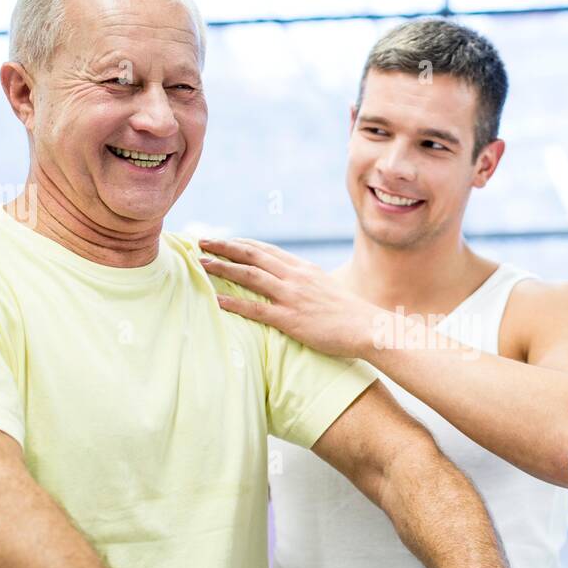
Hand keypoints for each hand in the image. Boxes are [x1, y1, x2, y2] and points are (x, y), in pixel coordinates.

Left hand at [199, 237, 381, 358]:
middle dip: (224, 247)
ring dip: (223, 268)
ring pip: (250, 276)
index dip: (241, 244)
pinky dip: (234, 303)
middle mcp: (294, 277)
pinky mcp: (290, 318)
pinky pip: (256, 309)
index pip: (265, 250)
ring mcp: (291, 297)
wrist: (366, 327)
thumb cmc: (349, 313)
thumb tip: (292, 283)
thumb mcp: (326, 288)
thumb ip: (306, 282)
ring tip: (201, 264)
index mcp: (302, 268)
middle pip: (252, 256)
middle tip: (201, 242)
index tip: (223, 240)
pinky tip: (216, 300)